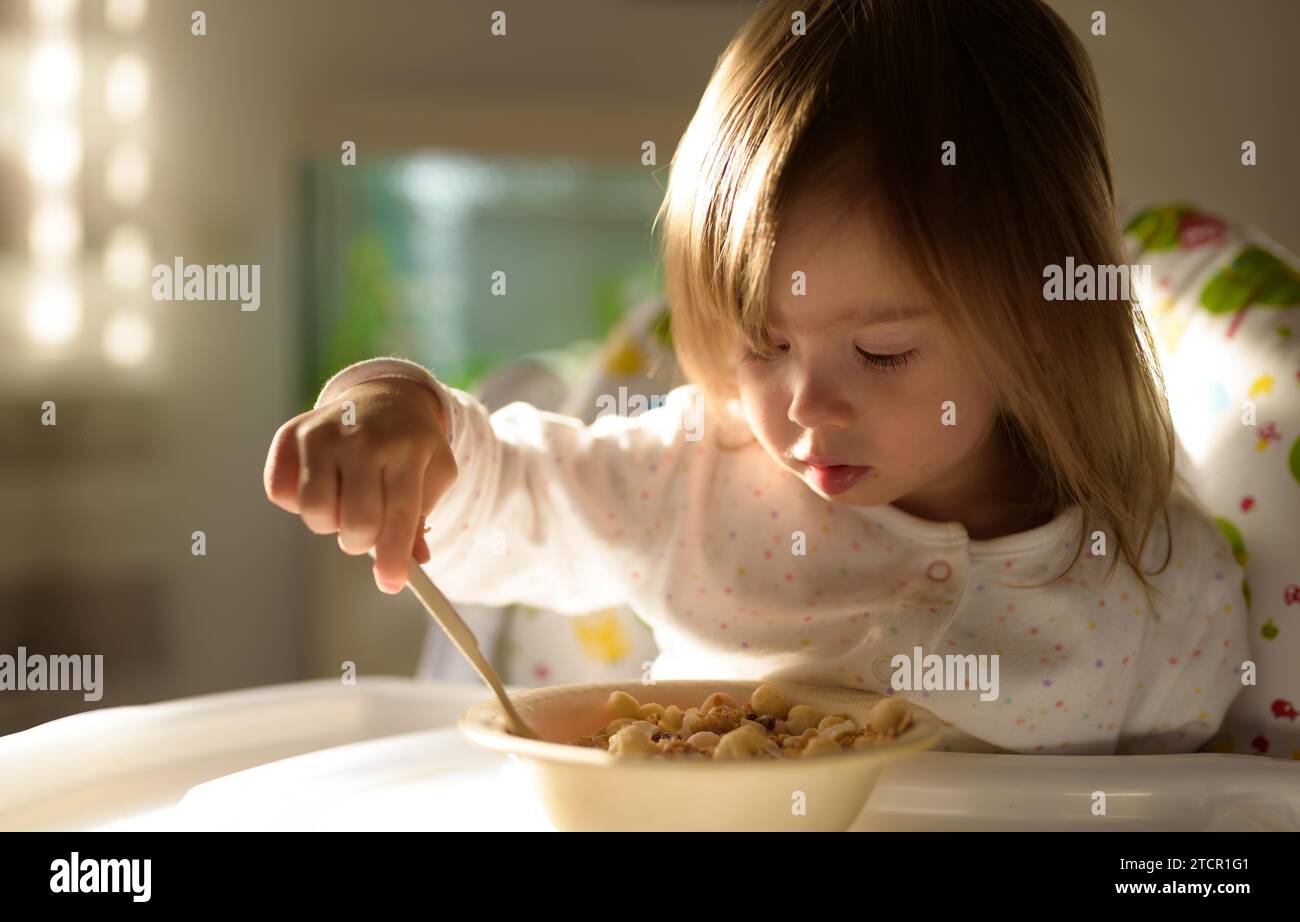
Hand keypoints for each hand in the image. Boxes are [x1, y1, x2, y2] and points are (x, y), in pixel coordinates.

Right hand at [263, 376, 456, 592]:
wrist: (385, 396)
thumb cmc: (412, 445)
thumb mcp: (434, 474)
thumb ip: (422, 518)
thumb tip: (414, 561)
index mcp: (407, 448)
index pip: (399, 515)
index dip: (393, 557)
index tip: (390, 585)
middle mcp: (362, 438)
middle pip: (355, 522)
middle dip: (362, 541)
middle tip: (367, 531)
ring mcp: (322, 432)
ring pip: (314, 512)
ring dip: (330, 522)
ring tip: (345, 501)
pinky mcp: (290, 434)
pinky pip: (282, 493)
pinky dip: (298, 501)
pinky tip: (322, 483)